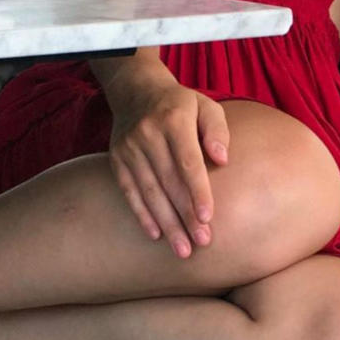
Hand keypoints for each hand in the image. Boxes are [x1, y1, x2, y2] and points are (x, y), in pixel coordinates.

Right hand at [107, 77, 229, 257]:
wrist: (136, 90)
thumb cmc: (180, 104)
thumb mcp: (205, 105)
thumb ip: (217, 130)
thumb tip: (222, 160)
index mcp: (174, 119)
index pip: (187, 161)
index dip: (198, 191)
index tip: (208, 218)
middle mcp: (148, 133)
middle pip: (169, 181)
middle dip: (186, 215)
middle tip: (202, 242)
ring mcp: (129, 147)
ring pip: (149, 191)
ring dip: (166, 223)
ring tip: (183, 250)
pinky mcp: (117, 158)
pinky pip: (129, 191)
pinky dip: (142, 214)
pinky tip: (156, 235)